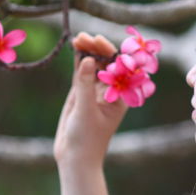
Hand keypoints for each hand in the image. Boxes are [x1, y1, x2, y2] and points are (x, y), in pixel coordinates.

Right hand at [54, 33, 128, 169]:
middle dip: (98, 49)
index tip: (99, 41)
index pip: (118, 68)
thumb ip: (85, 84)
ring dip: (88, 51)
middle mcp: (110, 90)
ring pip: (93, 66)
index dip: (110, 52)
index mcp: (120, 95)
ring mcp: (95, 90)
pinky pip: (81, 73)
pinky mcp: (81, 93)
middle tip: (85, 37)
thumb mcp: (85, 110)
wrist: (75, 157)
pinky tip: (76, 47)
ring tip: (78, 38)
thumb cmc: (86, 138)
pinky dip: (79, 60)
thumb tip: (88, 60)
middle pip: (106, 63)